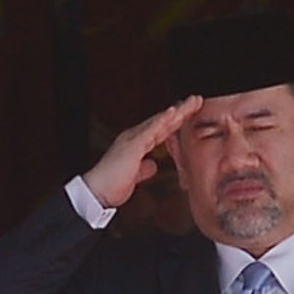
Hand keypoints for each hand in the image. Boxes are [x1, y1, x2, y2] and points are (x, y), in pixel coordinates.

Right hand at [82, 94, 204, 212]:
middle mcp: (135, 137)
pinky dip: (162, 120)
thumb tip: (153, 165)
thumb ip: (144, 168)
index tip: (190, 115)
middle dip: (181, 111)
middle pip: (162, 122)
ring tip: (193, 102)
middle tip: (197, 100)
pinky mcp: (132, 144)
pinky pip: (150, 129)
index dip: (175, 122)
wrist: (96, 193)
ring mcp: (133, 139)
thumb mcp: (134, 176)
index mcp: (136, 144)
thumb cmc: (112, 186)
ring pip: (159, 122)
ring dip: (177, 111)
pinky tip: (173, 112)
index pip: (160, 130)